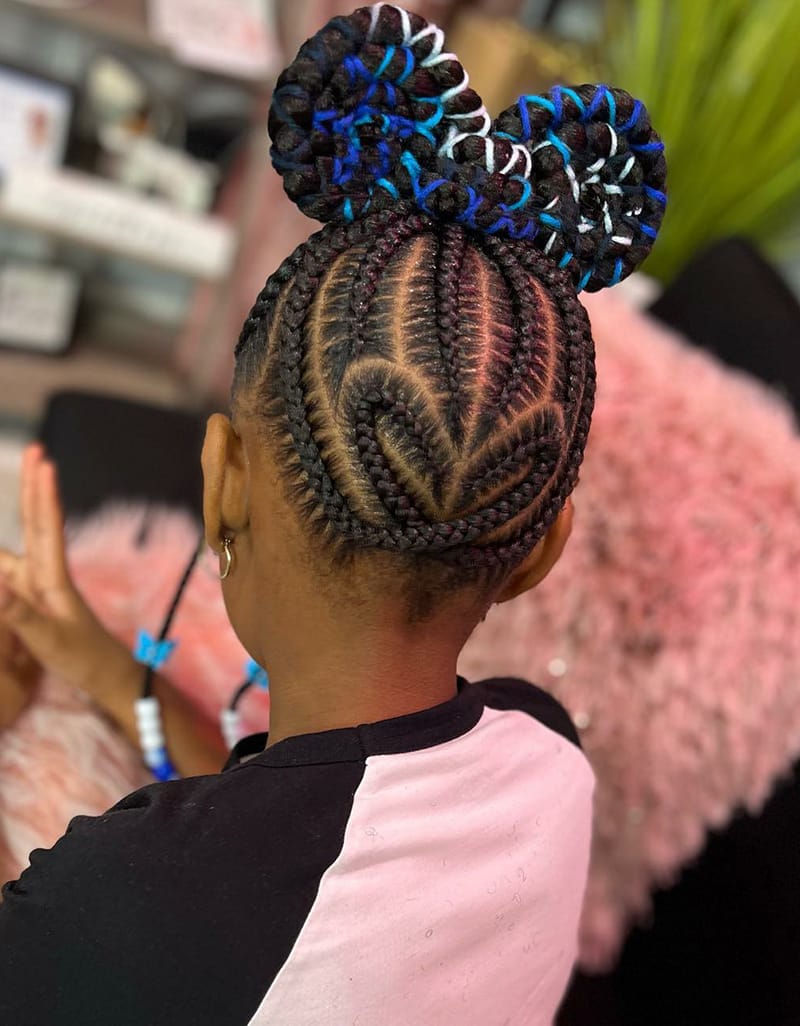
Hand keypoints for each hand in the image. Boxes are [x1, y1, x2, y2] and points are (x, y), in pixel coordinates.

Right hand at [0, 444, 227, 775]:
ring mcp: (41, 583)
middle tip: (37, 449)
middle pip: (38, 521)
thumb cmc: (81, 660)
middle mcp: (47, 573)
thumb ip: (20, 614)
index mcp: (52, 578)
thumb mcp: (49, 640)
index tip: (44, 461)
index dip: (43, 494)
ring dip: (25, 506)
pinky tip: (4, 547)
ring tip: (29, 474)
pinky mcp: (37, 597)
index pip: (45, 527)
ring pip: (26, 537)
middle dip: (35, 486)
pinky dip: (5, 548)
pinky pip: (16, 563)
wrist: (105, 676)